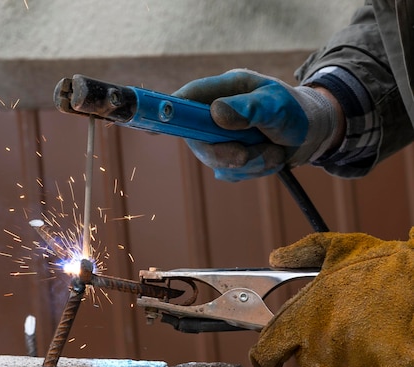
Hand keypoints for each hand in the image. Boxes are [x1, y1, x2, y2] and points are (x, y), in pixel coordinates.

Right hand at [173, 69, 341, 180]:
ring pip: (217, 162)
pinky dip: (253, 171)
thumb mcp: (277, 105)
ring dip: (250, 163)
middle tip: (246, 155)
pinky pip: (230, 174)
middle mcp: (216, 113)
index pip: (188, 99)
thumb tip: (216, 113)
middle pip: (196, 139)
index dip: (170, 112)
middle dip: (224, 153)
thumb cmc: (294, 112)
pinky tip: (269, 158)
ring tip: (274, 150)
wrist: (311, 134)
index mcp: (224, 90)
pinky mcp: (227, 159)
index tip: (157, 125)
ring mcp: (219, 138)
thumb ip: (248, 109)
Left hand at [249, 229, 413, 366]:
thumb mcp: (338, 248)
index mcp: (303, 321)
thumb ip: (300, 253)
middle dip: (318, 343)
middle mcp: (320, 349)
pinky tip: (388, 343)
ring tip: (371, 325)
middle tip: (345, 319)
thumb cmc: (385, 266)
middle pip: (306, 358)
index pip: (266, 353)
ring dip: (348, 354)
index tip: (269, 361)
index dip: (265, 359)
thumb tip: (275, 258)